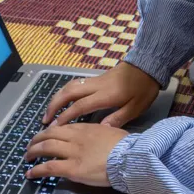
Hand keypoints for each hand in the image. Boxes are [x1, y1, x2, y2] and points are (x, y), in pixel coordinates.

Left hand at [25, 123, 128, 187]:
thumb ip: (102, 131)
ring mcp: (73, 153)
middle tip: (31, 145)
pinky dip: (37, 170)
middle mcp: (76, 137)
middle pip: (50, 134)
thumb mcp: (112, 131)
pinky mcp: (72, 169)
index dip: (50, 131)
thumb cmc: (125, 145)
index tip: (45, 134)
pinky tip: (30, 173)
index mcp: (86, 128)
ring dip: (33, 151)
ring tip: (27, 156)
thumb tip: (100, 131)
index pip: (62, 127)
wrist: (129, 157)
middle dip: (37, 139)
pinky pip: (50, 167)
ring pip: (46, 148)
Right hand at [43, 62, 159, 127]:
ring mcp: (95, 80)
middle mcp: (96, 85)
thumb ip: (118, 118)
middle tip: (45, 120)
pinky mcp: (97, 77)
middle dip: (54, 105)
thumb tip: (100, 129)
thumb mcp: (136, 107)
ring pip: (70, 86)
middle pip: (68, 92)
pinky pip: (76, 84)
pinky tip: (63, 99)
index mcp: (105, 94)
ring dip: (57, 97)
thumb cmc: (144, 88)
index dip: (66, 116)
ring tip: (50, 111)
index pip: (80, 106)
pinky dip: (65, 92)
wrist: (149, 64)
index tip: (55, 127)